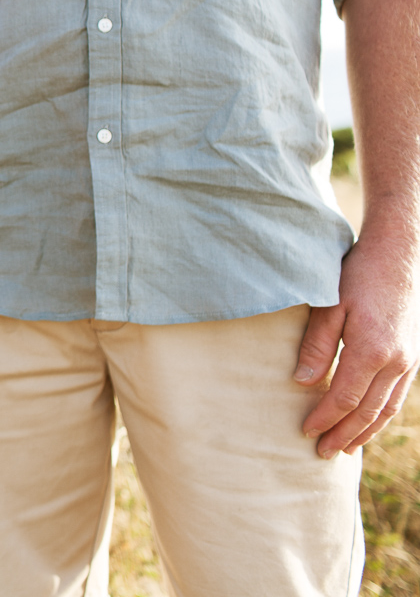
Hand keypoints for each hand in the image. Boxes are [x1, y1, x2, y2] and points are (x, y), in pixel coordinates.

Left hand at [296, 230, 419, 457]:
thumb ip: (315, 344)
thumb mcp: (328, 305)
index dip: (324, 418)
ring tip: (346, 448)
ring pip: (387, 407)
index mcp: (372, 350)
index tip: (305, 431)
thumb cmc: (356, 275)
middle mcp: (396, 361)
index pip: (344, 397)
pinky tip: (369, 422)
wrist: (399, 256)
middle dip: (345, 434)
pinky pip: (397, 395)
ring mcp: (409, 361)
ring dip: (366, 431)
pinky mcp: (413, 356)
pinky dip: (382, 414)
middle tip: (323, 453)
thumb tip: (300, 382)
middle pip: (367, 410)